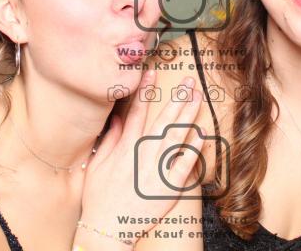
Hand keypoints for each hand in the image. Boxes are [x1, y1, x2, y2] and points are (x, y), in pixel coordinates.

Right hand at [79, 69, 203, 243]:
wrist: (107, 228)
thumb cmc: (99, 197)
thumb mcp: (97, 164)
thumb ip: (110, 139)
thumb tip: (117, 117)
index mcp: (125, 147)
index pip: (138, 112)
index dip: (146, 91)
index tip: (153, 72)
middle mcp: (142, 154)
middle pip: (163, 119)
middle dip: (177, 97)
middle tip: (189, 79)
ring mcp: (157, 170)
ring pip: (176, 136)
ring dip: (188, 114)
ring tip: (198, 96)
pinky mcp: (169, 187)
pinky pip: (185, 163)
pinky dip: (194, 147)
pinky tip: (203, 131)